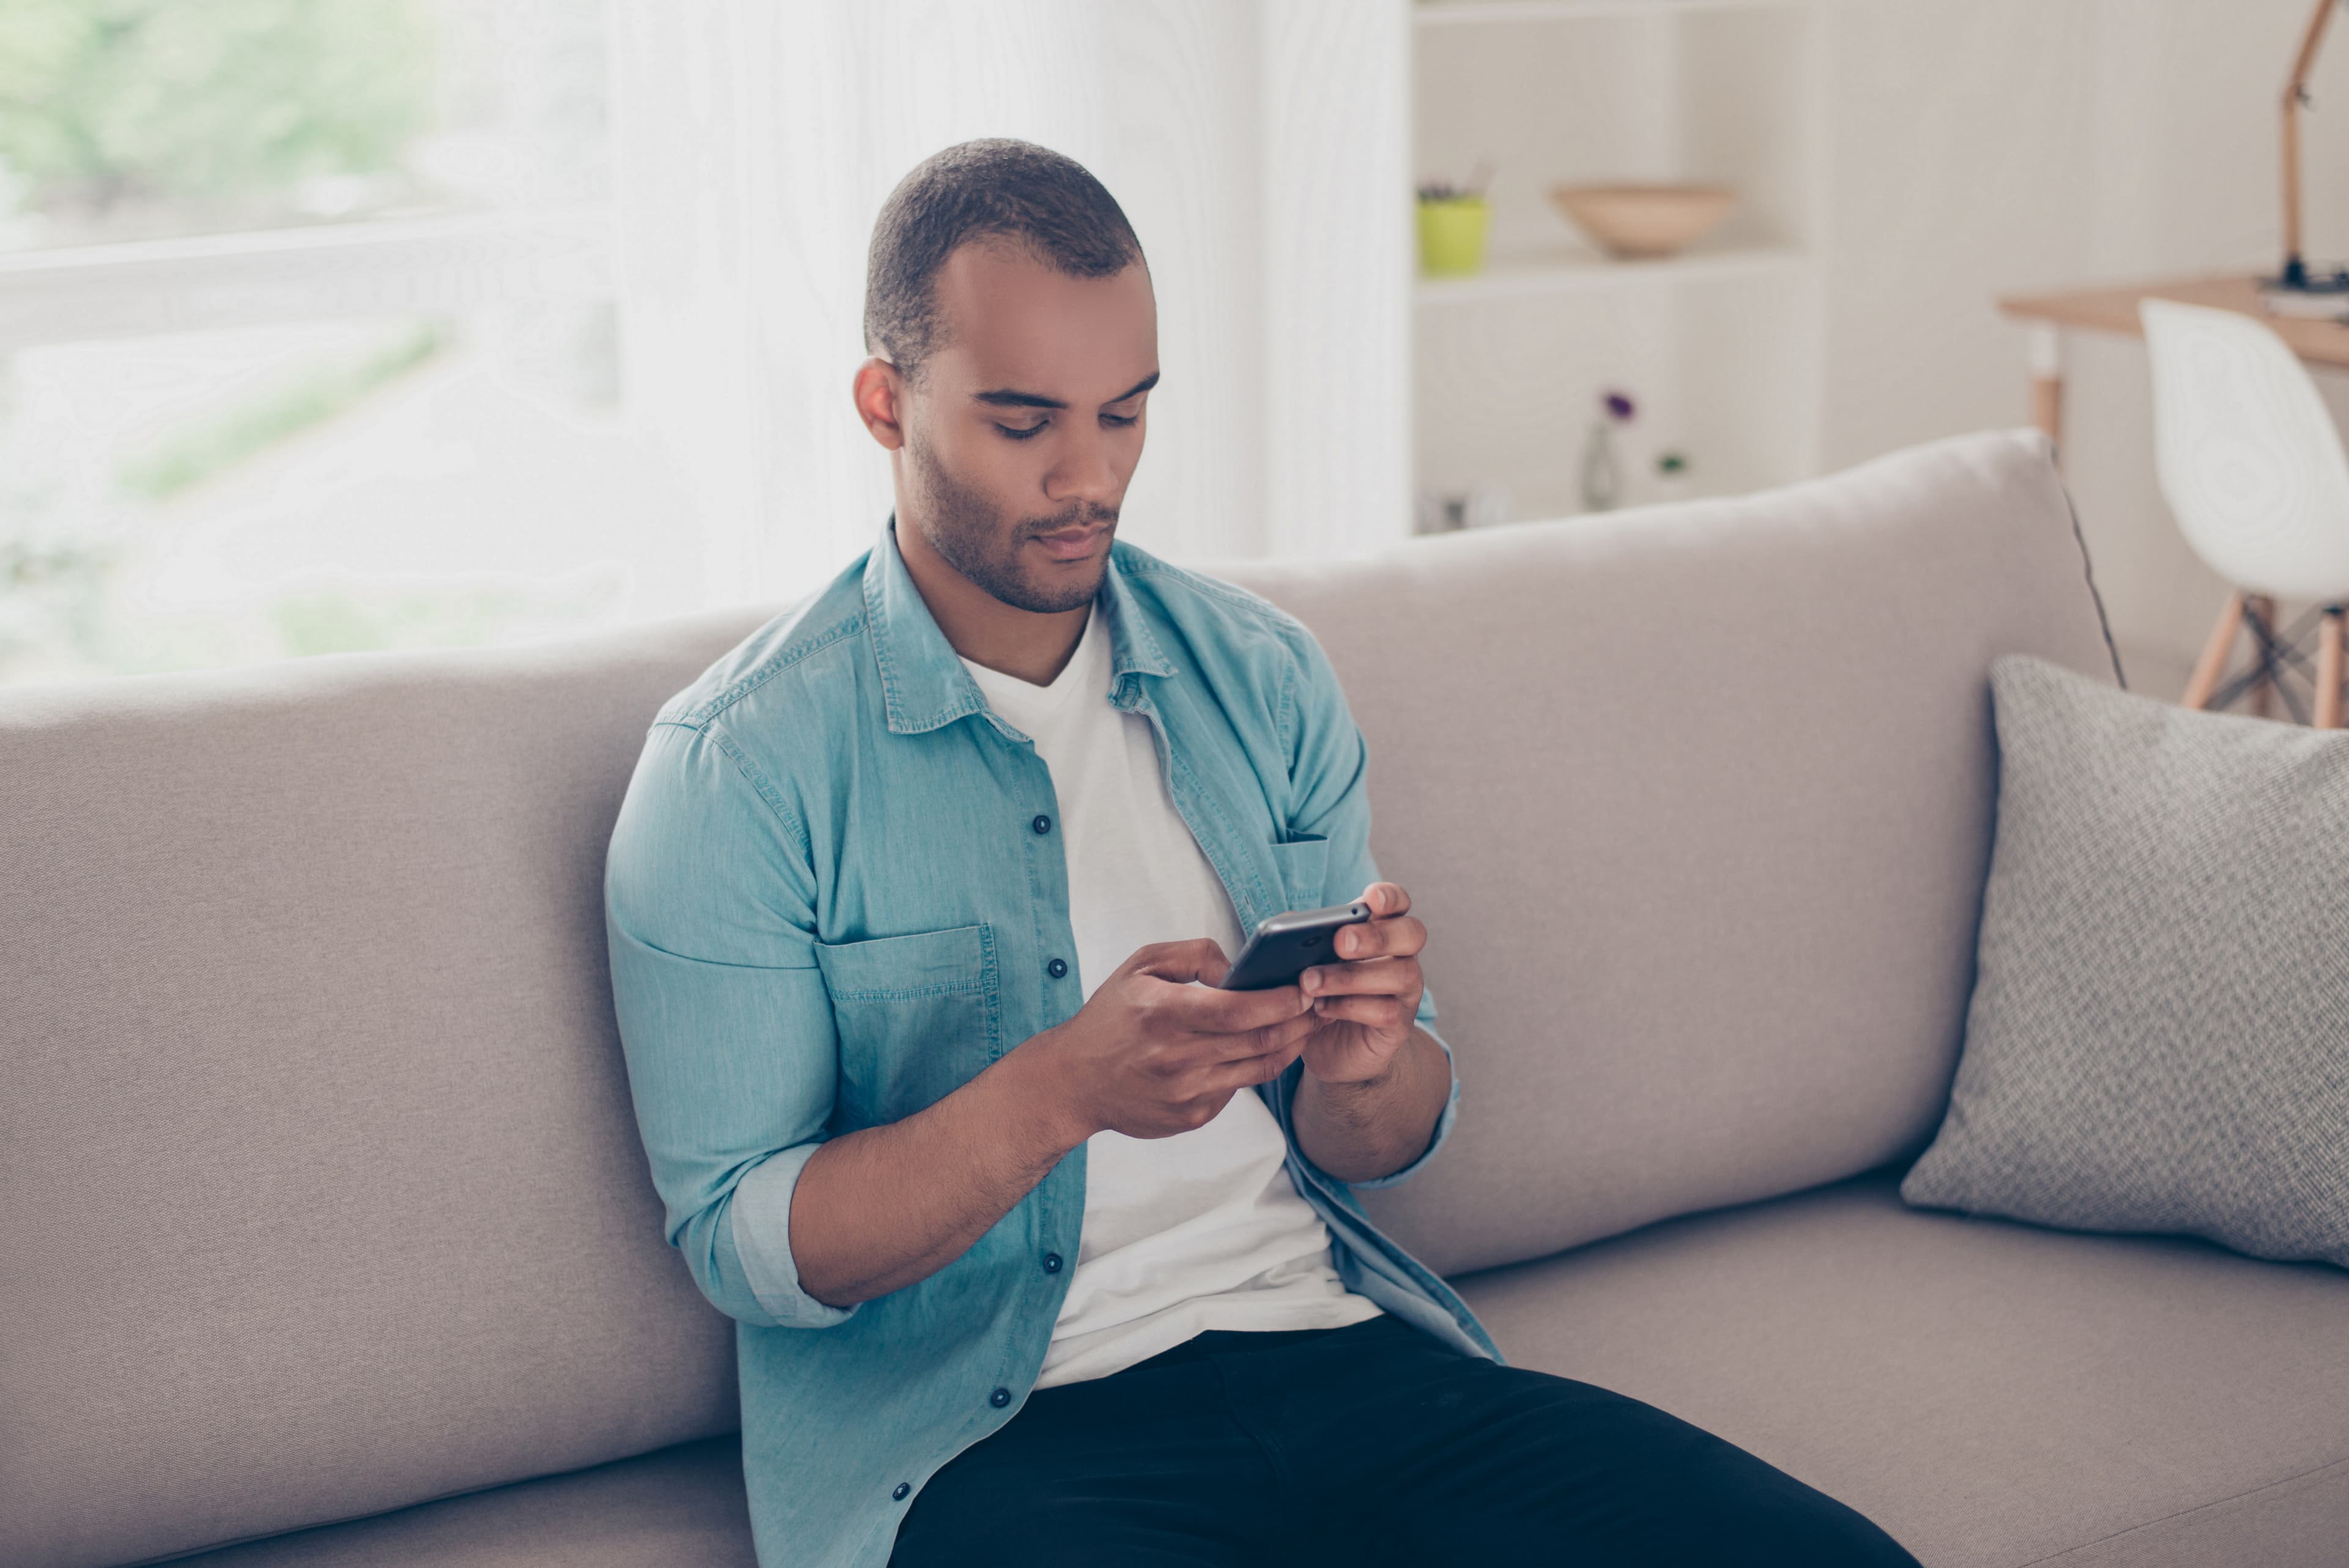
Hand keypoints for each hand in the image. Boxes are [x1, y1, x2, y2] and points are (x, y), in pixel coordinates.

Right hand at [1037, 939, 1318, 1141]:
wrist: (1074, 1081)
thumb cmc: (1111, 1017)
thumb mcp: (1142, 966)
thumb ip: (1195, 955)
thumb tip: (1239, 967)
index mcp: (1164, 1013)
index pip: (1240, 1010)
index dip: (1282, 1000)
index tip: (1306, 987)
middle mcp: (1176, 1057)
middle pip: (1260, 1041)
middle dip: (1300, 1021)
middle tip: (1322, 1003)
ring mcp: (1185, 1092)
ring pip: (1258, 1069)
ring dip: (1291, 1045)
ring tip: (1307, 1024)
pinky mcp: (1191, 1117)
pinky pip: (1238, 1089)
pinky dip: (1256, 1068)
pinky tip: (1266, 1049)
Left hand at [1296, 882, 1424, 1086]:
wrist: (1331, 1049)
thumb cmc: (1321, 994)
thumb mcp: (1309, 963)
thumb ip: (1305, 940)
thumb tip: (1286, 922)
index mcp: (1381, 931)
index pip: (1399, 904)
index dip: (1390, 897)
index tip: (1370, 898)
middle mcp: (1402, 957)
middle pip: (1411, 934)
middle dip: (1376, 936)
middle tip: (1340, 942)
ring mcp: (1406, 992)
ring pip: (1399, 975)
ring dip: (1351, 976)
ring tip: (1310, 982)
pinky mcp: (1399, 1024)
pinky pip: (1386, 1011)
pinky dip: (1350, 1007)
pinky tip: (1321, 1007)